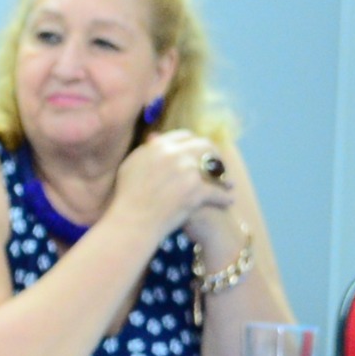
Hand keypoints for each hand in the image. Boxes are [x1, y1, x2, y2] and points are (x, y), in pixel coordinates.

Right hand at [111, 127, 237, 243]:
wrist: (132, 220)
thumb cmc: (126, 196)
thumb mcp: (130, 165)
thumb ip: (146, 150)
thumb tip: (155, 139)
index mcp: (160, 146)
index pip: (184, 136)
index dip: (193, 143)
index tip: (198, 151)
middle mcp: (176, 154)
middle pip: (204, 146)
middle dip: (214, 155)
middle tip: (219, 166)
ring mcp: (188, 172)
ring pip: (215, 169)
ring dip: (224, 177)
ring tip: (228, 184)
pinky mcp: (197, 191)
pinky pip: (218, 192)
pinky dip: (224, 198)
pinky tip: (228, 201)